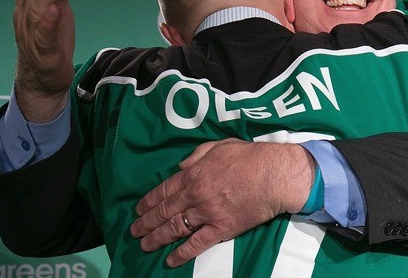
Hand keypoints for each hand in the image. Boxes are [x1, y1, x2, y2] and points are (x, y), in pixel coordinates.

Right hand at [13, 0, 74, 121]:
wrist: (43, 80)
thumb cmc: (50, 42)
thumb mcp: (57, 10)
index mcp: (30, 4)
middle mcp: (28, 16)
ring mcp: (34, 34)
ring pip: (40, 8)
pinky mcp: (44, 52)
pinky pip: (44, 36)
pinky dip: (48, 22)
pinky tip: (55, 10)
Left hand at [130, 138, 314, 266]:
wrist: (272, 174)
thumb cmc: (248, 157)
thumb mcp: (218, 146)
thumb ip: (196, 156)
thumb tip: (181, 166)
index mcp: (193, 174)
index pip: (164, 190)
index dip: (149, 202)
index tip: (138, 210)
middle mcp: (195, 195)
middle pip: (165, 211)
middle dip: (146, 222)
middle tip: (134, 231)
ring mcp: (207, 213)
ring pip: (175, 228)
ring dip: (157, 238)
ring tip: (145, 245)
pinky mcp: (221, 228)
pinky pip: (197, 244)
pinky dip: (182, 253)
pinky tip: (170, 260)